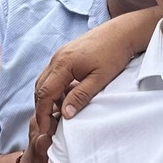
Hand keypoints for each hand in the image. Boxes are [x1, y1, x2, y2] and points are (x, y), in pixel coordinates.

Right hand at [25, 10, 156, 162]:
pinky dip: (55, 89)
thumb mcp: (100, 79)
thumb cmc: (114, 54)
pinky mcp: (65, 55)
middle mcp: (57, 58)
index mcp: (63, 64)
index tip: (47, 129)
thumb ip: (80, 96)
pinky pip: (53, 75)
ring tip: (60, 115)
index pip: (45, 93)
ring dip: (49, 99)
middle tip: (50, 126)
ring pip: (45, 81)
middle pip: (40, 88)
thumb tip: (65, 114)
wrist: (122, 32)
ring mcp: (60, 55)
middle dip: (42, 108)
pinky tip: (66, 98)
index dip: (43, 113)